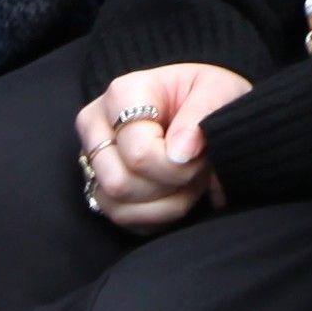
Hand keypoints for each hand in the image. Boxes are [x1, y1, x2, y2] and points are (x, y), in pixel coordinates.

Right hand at [77, 62, 251, 232]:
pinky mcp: (100, 187)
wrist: (204, 109)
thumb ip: (202, 113)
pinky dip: (159, 216)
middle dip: (169, 185)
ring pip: (118, 207)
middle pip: (120, 184)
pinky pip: (124, 221)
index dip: (176, 166)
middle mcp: (97, 126)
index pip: (138, 153)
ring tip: (189, 178)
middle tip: (196, 167)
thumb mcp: (217, 89)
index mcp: (122, 95)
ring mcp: (94, 159)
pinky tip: (176, 191)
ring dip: (167, 204)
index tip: (199, 153)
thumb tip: (180, 153)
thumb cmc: (207, 95)